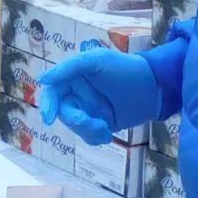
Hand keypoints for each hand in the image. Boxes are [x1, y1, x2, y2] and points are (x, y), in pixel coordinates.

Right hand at [36, 43, 161, 144]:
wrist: (154, 87)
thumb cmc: (125, 68)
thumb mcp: (96, 60)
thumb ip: (69, 68)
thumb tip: (43, 79)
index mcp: (73, 77)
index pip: (53, 91)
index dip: (48, 104)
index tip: (49, 118)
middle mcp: (78, 94)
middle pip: (63, 112)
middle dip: (75, 121)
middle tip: (92, 123)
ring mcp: (89, 109)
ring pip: (75, 127)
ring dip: (87, 131)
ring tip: (105, 129)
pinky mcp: (101, 123)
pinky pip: (89, 136)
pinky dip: (95, 137)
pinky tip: (108, 134)